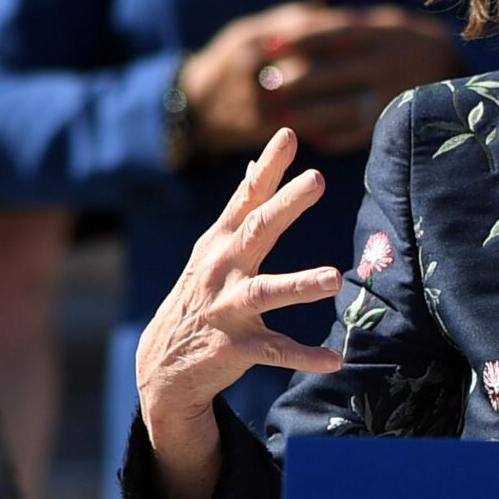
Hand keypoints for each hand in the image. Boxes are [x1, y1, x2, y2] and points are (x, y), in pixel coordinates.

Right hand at [133, 129, 343, 498]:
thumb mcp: (214, 248)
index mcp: (221, 242)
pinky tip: (334, 359)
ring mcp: (226, 308)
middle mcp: (222, 269)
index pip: (247, 197)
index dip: (268, 167)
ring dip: (299, 285)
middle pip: (257, 231)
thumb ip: (241, 209)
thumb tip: (257, 165)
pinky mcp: (234, 346)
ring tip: (334, 279)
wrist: (164, 363)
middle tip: (317, 179)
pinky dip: (305, 355)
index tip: (288, 135)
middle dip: (286, 204)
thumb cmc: (201, 294)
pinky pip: (275, 350)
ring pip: (265, 293)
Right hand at [180, 2, 369, 157]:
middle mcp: (254, 73)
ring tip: (377, 95)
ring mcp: (259, 104)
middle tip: (383, 65)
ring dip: (345, 100)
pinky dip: (331, 124)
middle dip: (347, 67)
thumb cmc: (230, 60)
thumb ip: (285, 22)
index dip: (336, 33)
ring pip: (310, 101)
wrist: (196, 107)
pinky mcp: (265, 130)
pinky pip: (305, 127)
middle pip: (310, 68)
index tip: (367, 31)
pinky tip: (356, 121)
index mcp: (252, 43)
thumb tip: (327, 13)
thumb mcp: (246, 31)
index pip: (301, 34)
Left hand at [183, 2, 463, 158]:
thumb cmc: (413, 45)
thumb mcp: (389, 25)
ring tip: (279, 115)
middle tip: (265, 84)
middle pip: (330, 73)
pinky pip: (357, 136)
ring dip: (306, 114)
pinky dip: (333, 138)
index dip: (299, 40)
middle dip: (295, 80)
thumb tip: (299, 28)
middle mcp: (386, 65)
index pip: (333, 35)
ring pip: (339, 108)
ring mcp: (391, 97)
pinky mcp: (396, 125)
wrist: (466, 75)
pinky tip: (313, 138)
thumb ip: (351, 28)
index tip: (270, 45)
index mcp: (382, 35)